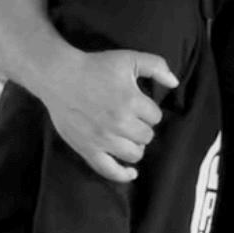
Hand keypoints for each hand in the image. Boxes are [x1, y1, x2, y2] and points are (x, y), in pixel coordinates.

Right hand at [45, 50, 177, 183]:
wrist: (58, 76)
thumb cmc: (94, 66)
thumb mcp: (128, 58)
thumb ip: (156, 66)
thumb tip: (175, 83)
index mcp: (131, 101)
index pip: (155, 116)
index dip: (149, 110)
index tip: (138, 104)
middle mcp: (119, 123)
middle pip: (147, 136)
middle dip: (143, 128)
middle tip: (132, 119)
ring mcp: (103, 139)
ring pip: (134, 154)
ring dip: (136, 146)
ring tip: (128, 137)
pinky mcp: (88, 149)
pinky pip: (110, 170)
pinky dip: (123, 175)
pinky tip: (131, 173)